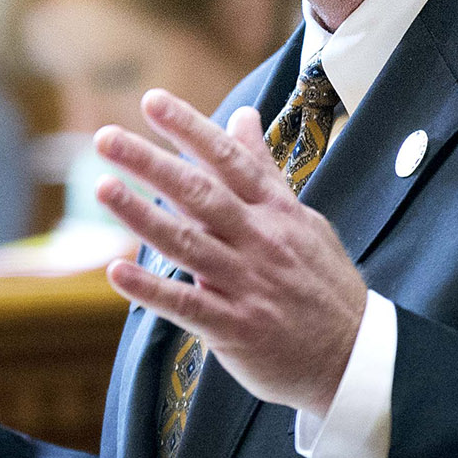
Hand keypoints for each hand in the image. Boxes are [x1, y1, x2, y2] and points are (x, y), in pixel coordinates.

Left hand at [95, 89, 367, 418]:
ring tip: (101, 187)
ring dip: (140, 215)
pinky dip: (151, 290)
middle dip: (150, 163)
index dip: (189, 128)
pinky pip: (187, 305)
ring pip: (187, 243)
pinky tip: (116, 271)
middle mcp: (261, 241)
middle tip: (105, 137)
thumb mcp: (302, 219)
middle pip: (200, 194)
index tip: (151, 101)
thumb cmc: (322, 283)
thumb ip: (263, 170)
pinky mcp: (235, 327)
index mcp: (276, 211)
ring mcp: (247, 284)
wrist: (355, 356)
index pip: (228, 159)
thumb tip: (242, 117)